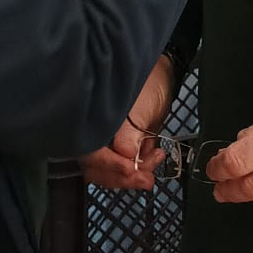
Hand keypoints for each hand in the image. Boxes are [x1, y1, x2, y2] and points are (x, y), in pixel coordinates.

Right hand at [78, 57, 175, 190]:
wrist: (162, 73)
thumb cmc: (147, 82)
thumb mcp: (140, 106)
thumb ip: (130, 132)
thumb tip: (125, 155)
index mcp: (91, 121)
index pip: (90, 153)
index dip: (109, 165)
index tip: (130, 169)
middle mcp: (94, 133)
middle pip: (96, 169)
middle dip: (121, 177)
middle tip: (144, 178)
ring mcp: (108, 142)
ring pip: (110, 171)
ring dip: (132, 175)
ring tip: (153, 165)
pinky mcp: (122, 147)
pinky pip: (124, 166)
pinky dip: (139, 169)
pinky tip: (154, 158)